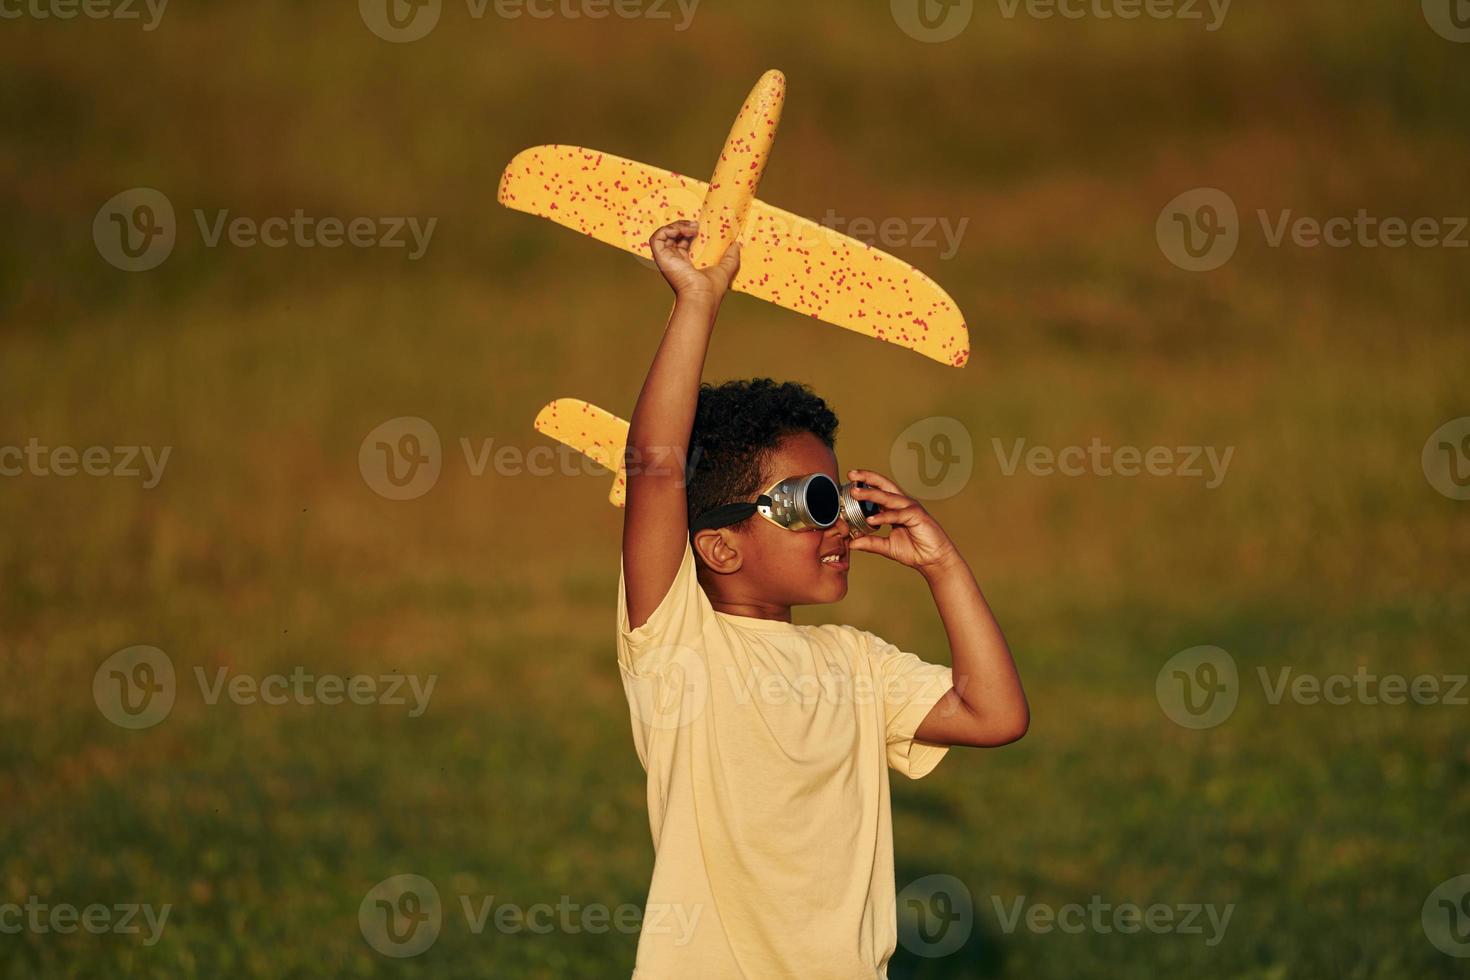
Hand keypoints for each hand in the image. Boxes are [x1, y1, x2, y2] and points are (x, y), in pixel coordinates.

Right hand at [649, 220, 740, 302]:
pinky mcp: (661, 257)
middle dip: (682, 225)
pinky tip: (683, 231)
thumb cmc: (711, 289)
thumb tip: (736, 244)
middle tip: (696, 225)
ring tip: (692, 227)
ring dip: (676, 226)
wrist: (701, 296)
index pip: (682, 242)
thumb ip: (731, 257)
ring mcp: (666, 259)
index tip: (699, 227)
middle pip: (672, 236)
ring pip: (663, 234)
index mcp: (685, 264)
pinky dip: (668, 230)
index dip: (688, 231)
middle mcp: (673, 261)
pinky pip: (657, 237)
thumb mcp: (725, 269)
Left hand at [846, 469, 960, 573]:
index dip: (864, 485)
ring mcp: (910, 508)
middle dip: (867, 478)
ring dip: (871, 494)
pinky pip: (897, 515)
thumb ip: (870, 543)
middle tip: (851, 475)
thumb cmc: (915, 551)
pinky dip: (883, 517)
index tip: (848, 482)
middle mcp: (902, 504)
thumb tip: (852, 543)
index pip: (878, 491)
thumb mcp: (887, 547)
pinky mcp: (917, 516)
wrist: (933, 560)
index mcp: (895, 508)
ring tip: (855, 493)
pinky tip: (870, 520)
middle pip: (883, 485)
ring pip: (888, 497)